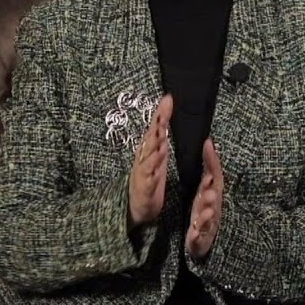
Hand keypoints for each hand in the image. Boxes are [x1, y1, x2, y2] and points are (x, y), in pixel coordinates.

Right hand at [128, 94, 171, 229]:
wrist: (136, 205)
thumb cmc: (149, 177)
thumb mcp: (157, 154)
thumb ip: (160, 135)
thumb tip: (165, 113)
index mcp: (149, 148)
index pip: (156, 127)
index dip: (161, 113)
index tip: (168, 98)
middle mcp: (144, 156)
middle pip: (151, 137)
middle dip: (157, 123)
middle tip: (164, 110)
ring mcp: (143, 171)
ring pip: (150, 157)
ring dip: (156, 146)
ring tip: (163, 136)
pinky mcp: (145, 187)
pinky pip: (150, 178)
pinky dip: (154, 171)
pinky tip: (159, 165)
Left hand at [186, 137, 224, 259]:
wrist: (203, 240)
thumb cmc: (204, 210)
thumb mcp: (205, 187)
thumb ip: (208, 167)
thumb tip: (208, 142)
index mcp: (211, 193)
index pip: (214, 175)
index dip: (211, 161)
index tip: (207, 144)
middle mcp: (213, 207)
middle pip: (214, 197)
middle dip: (212, 188)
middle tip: (208, 180)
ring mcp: (208, 223)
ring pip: (209, 217)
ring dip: (208, 212)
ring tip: (207, 208)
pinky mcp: (200, 238)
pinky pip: (198, 237)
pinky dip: (197, 235)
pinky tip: (194, 233)